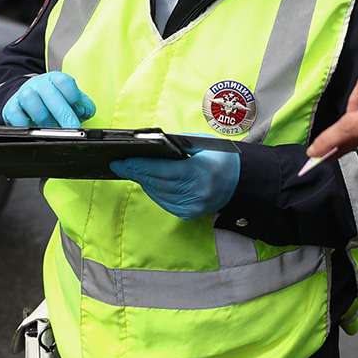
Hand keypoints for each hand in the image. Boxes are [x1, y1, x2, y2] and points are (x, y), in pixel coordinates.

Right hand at [2, 72, 95, 128]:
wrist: (28, 98)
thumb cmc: (53, 101)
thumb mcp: (70, 98)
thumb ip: (83, 104)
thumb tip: (87, 111)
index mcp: (55, 79)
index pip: (65, 82)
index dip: (74, 97)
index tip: (81, 111)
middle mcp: (38, 84)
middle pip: (51, 96)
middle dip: (64, 115)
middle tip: (73, 129)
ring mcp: (23, 94)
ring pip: (32, 104)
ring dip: (45, 120)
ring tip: (52, 129)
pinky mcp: (11, 108)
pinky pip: (16, 117)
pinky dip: (26, 125)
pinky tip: (35, 129)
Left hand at [110, 149, 239, 219]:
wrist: (239, 180)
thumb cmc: (219, 157)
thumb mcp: (201, 144)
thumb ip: (176, 145)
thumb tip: (148, 146)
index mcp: (200, 171)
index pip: (162, 170)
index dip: (140, 165)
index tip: (122, 161)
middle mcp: (196, 192)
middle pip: (157, 183)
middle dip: (136, 173)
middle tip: (118, 165)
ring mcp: (193, 206)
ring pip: (158, 194)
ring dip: (143, 182)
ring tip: (130, 171)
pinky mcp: (190, 213)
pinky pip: (165, 202)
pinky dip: (154, 191)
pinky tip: (146, 182)